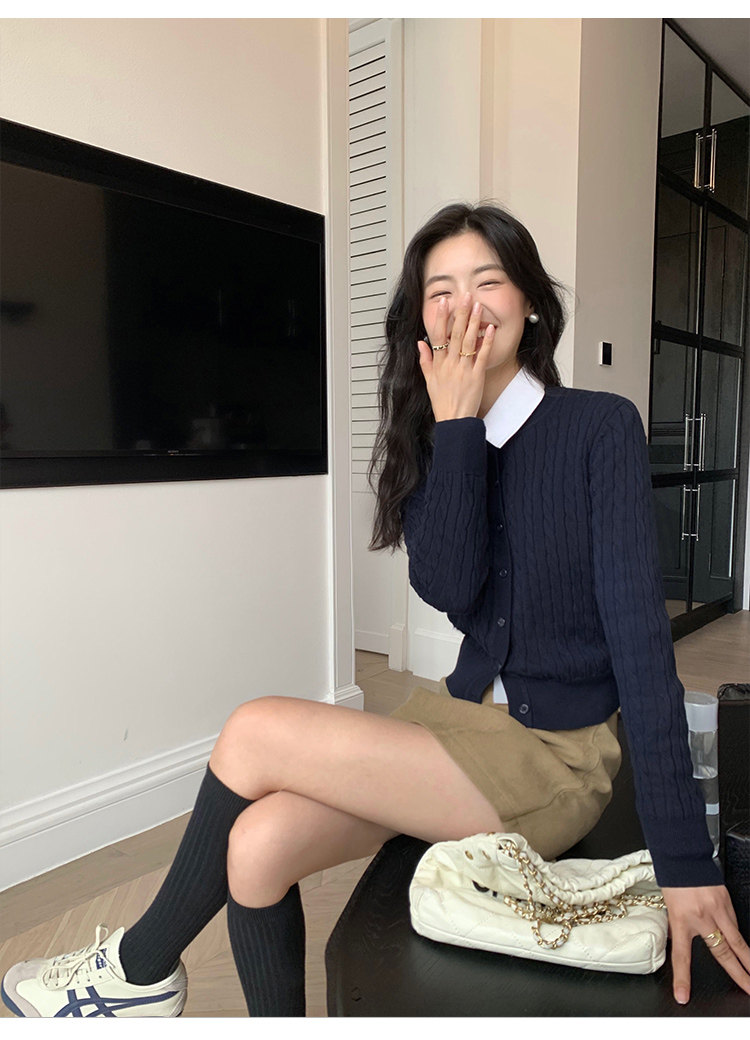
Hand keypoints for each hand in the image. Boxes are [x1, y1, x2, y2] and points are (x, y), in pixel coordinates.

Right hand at [417, 294, 494, 421]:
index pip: (438, 335)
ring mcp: (464, 369)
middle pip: (455, 334)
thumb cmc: (443, 403)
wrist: (454, 420)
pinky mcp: (477, 376)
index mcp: (438, 364)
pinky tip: (490, 329)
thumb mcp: (429, 381)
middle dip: (460, 314)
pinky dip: (486, 342)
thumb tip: (421, 343)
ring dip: (474, 322)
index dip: (441, 317)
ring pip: (469, 341)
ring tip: (478, 306)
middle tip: (465, 297)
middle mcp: (450, 364)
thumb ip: (425, 361)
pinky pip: (482, 355)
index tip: (444, 302)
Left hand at [661, 884, 749, 1002]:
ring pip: (737, 941)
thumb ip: (679, 926)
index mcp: (680, 920)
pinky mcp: (726, 902)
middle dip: (738, 975)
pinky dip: (740, 937)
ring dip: (748, 960)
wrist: (683, 855)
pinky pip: (736, 924)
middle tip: (749, 990)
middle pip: (723, 953)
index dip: (682, 978)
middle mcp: (700, 917)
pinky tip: (746, 949)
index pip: (681, 956)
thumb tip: (680, 942)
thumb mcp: (669, 907)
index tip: (683, 996)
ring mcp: (717, 910)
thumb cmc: (673, 879)